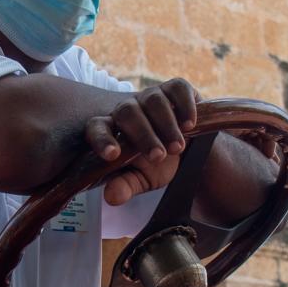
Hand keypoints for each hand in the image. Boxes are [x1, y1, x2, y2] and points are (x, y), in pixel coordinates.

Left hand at [90, 79, 199, 204]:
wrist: (187, 150)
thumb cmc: (155, 164)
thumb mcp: (141, 180)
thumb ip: (125, 186)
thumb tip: (111, 198)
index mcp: (113, 129)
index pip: (97, 127)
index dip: (101, 138)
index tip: (112, 155)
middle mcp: (128, 108)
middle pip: (128, 112)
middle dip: (144, 135)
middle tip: (158, 157)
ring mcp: (151, 96)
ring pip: (154, 101)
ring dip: (166, 125)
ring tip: (177, 148)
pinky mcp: (175, 89)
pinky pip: (178, 88)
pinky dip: (185, 105)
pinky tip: (190, 124)